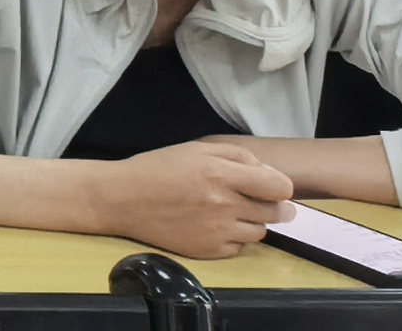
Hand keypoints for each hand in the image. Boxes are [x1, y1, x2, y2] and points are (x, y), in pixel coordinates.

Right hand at [94, 140, 295, 257]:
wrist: (120, 199)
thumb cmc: (158, 168)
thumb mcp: (196, 149)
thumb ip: (238, 156)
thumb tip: (268, 174)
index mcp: (222, 175)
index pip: (281, 188)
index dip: (280, 186)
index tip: (268, 185)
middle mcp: (225, 205)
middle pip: (276, 213)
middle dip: (274, 205)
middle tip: (257, 200)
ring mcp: (218, 232)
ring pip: (260, 232)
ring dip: (252, 222)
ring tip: (231, 213)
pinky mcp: (208, 251)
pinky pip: (239, 248)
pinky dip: (234, 238)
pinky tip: (215, 227)